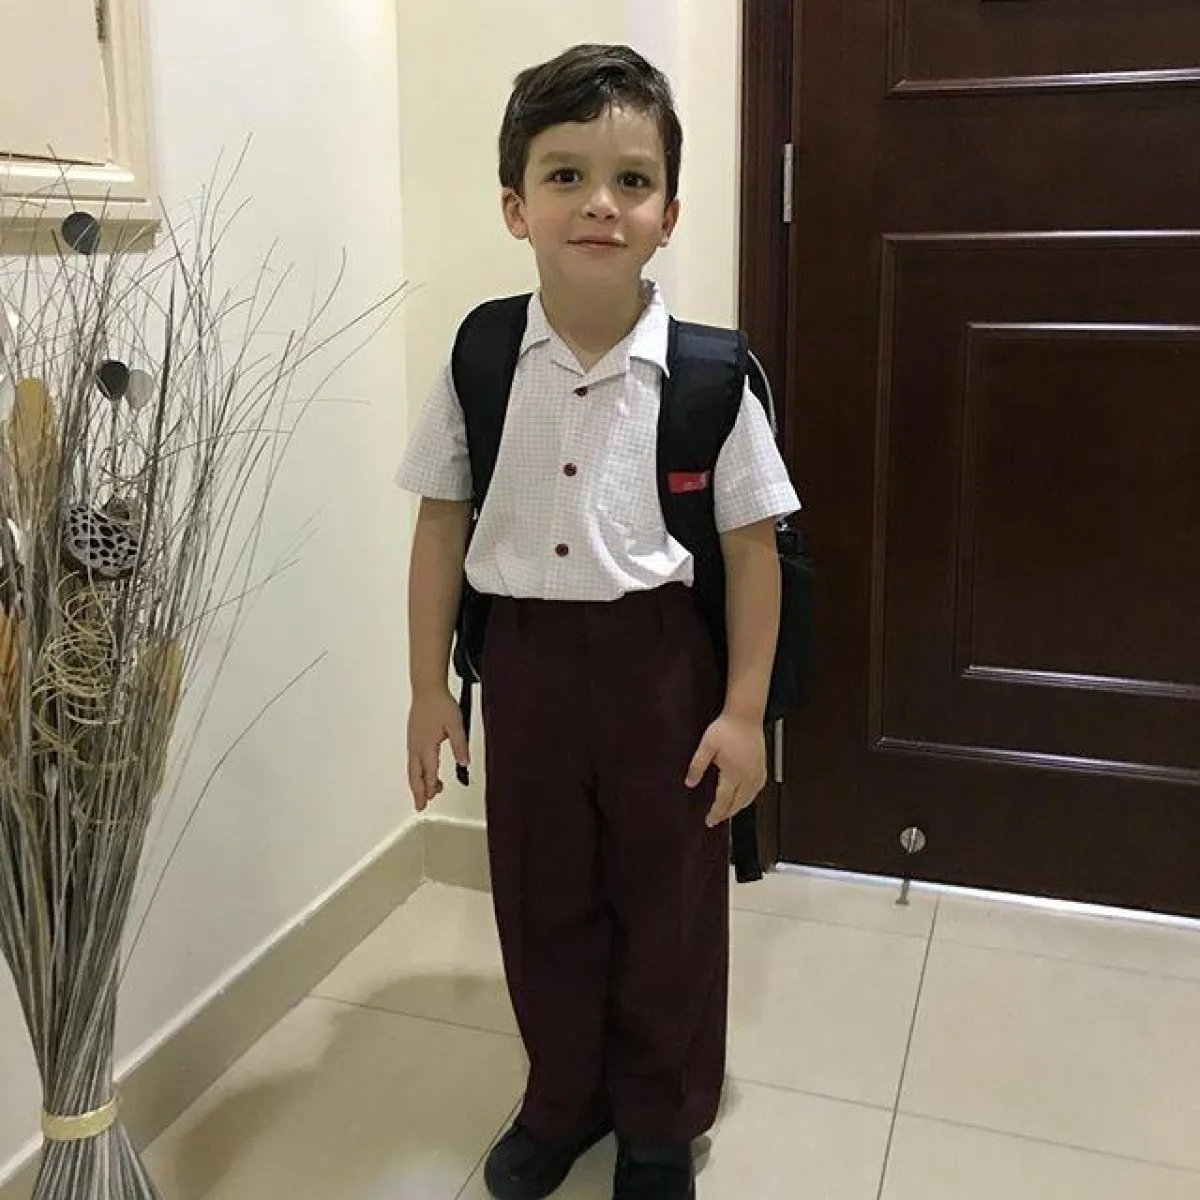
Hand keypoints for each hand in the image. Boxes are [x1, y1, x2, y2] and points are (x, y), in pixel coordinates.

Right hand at [407, 687, 468, 811]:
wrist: (427, 689)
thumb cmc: (440, 704)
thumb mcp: (456, 725)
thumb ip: (460, 745)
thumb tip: (465, 763)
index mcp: (426, 745)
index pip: (429, 772)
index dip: (431, 787)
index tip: (432, 798)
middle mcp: (416, 746)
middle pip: (415, 775)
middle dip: (418, 792)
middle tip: (420, 805)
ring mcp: (412, 742)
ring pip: (412, 768)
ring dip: (419, 782)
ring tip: (429, 793)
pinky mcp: (413, 738)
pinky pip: (412, 760)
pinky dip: (417, 772)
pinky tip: (424, 773)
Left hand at [685, 711, 767, 827]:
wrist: (745, 715)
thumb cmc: (727, 728)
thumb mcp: (706, 746)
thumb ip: (697, 766)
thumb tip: (689, 783)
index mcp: (734, 774)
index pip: (724, 801)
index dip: (716, 813)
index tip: (709, 821)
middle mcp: (748, 776)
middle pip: (738, 804)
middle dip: (726, 813)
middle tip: (716, 819)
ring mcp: (757, 772)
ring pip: (749, 799)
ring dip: (738, 808)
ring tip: (728, 812)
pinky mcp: (762, 767)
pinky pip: (757, 789)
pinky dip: (750, 798)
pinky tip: (744, 797)